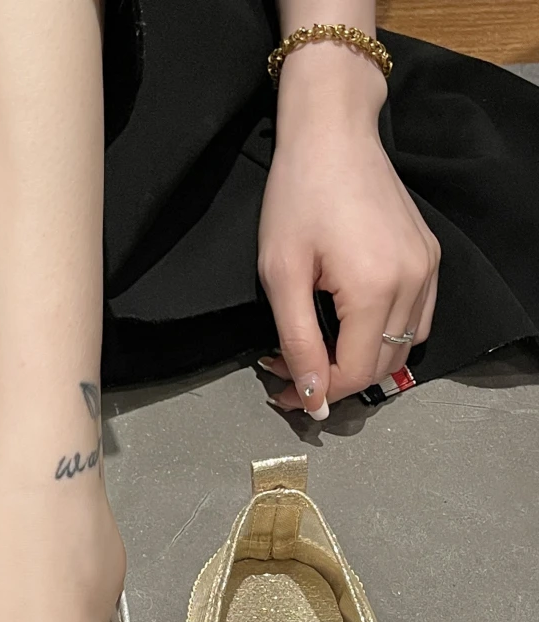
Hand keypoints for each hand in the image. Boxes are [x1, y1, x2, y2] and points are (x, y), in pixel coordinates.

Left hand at [257, 47, 439, 417]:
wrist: (333, 135)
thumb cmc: (298, 197)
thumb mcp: (282, 276)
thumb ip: (298, 341)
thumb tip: (310, 395)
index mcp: (376, 289)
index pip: (355, 374)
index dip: (316, 392)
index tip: (281, 387)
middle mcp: (414, 282)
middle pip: (382, 368)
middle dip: (334, 380)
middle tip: (290, 370)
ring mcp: (428, 269)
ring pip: (403, 349)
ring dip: (360, 362)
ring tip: (315, 350)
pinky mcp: (430, 257)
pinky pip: (417, 320)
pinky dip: (385, 338)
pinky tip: (348, 327)